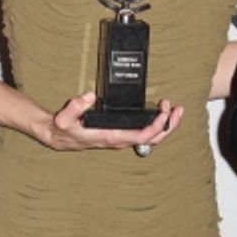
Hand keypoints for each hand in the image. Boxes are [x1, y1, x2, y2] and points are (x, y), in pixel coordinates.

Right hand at [35, 92, 183, 150]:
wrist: (59, 136)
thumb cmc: (64, 129)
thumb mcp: (64, 118)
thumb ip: (75, 106)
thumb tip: (89, 96)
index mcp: (112, 137)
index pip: (142, 136)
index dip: (157, 126)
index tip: (164, 113)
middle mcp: (120, 139)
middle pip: (153, 139)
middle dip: (169, 125)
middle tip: (177, 109)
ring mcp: (122, 137)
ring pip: (151, 137)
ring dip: (165, 124)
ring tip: (173, 109)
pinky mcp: (120, 133)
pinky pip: (144, 132)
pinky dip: (155, 123)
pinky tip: (159, 113)